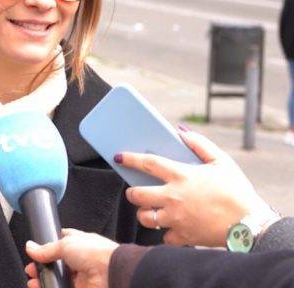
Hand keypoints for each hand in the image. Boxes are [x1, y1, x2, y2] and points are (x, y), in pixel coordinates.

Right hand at [25, 228, 117, 287]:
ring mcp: (81, 277)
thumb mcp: (65, 244)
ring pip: (59, 280)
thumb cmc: (96, 252)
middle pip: (58, 264)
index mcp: (80, 244)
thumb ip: (46, 249)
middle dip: (43, 267)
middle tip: (31, 270)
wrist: (112, 273)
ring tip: (33, 282)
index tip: (35, 252)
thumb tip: (31, 247)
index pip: (61, 243)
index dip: (47, 247)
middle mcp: (81, 260)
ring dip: (45, 280)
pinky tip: (41, 287)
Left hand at [118, 128, 267, 246]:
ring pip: (145, 217)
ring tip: (150, 210)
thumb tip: (180, 132)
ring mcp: (176, 218)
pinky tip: (172, 226)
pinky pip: (164, 236)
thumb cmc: (237, 190)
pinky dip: (166, 232)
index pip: (147, 163)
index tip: (118, 156)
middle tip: (134, 191)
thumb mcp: (222, 161)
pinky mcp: (182, 236)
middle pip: (137, 195)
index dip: (130, 159)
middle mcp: (173, 197)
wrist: (251, 224)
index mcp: (181, 176)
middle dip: (132, 193)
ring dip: (144, 213)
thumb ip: (200, 144)